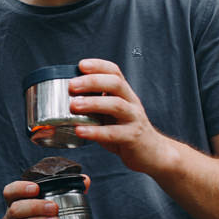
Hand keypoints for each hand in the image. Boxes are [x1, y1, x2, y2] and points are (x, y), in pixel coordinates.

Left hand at [68, 58, 172, 173]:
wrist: (152, 153)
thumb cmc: (126, 131)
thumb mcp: (111, 113)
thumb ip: (94, 104)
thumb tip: (65, 98)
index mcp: (124, 94)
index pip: (114, 72)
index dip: (99, 65)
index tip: (81, 65)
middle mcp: (131, 102)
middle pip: (116, 84)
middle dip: (92, 82)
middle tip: (72, 86)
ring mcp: (134, 119)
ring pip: (116, 105)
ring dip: (93, 103)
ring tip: (74, 106)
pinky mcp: (133, 137)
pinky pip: (114, 133)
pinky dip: (95, 132)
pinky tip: (80, 131)